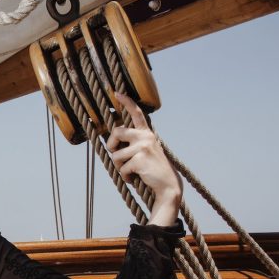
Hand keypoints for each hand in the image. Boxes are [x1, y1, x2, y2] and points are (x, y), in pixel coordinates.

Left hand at [104, 92, 182, 212]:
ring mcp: (143, 147)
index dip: (126, 102)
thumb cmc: (152, 169)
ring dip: (119, 167)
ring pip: (115, 155)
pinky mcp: (139, 159)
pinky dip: (125, 177)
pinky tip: (133, 179)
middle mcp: (145, 137)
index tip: (116, 92)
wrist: (167, 185)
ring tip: (130, 172)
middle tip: (115, 153)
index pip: (136, 113)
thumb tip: (112, 143)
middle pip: (116, 132)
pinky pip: (121, 168)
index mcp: (147, 133)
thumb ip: (133, 143)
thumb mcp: (145, 151)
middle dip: (111, 145)